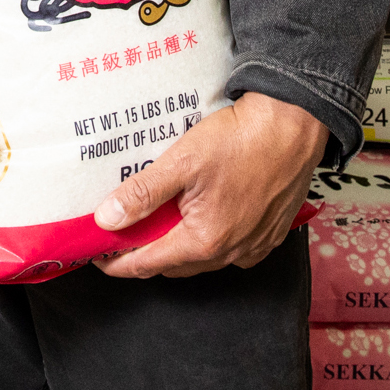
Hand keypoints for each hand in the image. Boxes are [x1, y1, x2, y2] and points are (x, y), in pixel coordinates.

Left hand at [91, 93, 327, 279]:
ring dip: (177, 246)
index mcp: (204, 240)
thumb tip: (107, 219)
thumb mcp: (181, 161)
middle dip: (146, 253)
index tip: (97, 255)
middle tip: (123, 232)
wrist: (293, 125)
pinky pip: (231, 249)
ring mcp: (254, 246)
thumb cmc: (241, 140)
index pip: (147, 264)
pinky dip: (208, 240)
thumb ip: (143, 193)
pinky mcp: (270, 234)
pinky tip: (200, 217)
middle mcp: (231, 253)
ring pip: (202, 258)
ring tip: (158, 221)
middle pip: (174, 264)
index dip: (117, 262)